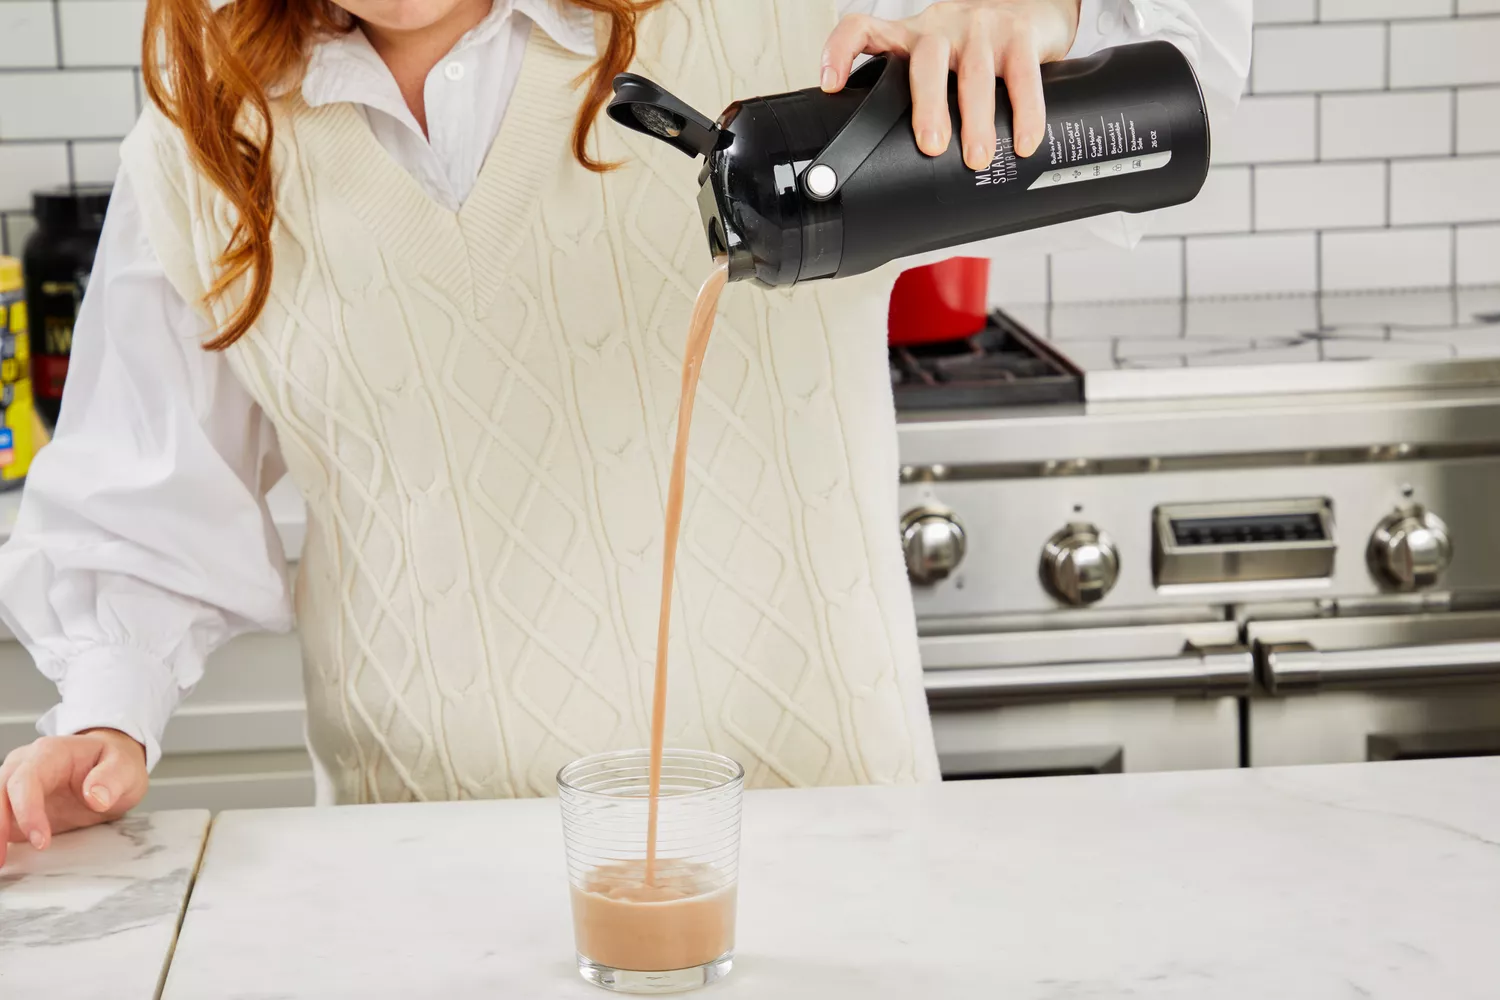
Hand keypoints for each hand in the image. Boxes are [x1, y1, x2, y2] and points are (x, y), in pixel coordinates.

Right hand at [0, 729, 147, 866]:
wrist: (109, 766)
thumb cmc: (114, 764)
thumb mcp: (125, 768)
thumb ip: (112, 779)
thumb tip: (95, 797)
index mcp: (50, 753)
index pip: (26, 780)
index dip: (27, 811)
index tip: (41, 841)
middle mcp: (25, 765)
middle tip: (2, 861)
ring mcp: (15, 785)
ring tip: (0, 864)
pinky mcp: (13, 805)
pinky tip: (2, 857)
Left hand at [821, 0, 1082, 168]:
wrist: (1030, 12)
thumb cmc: (972, 50)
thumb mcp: (935, 64)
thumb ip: (913, 97)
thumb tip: (887, 166)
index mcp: (910, 36)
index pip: (864, 29)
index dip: (841, 51)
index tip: (831, 85)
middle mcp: (941, 28)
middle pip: (927, 61)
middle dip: (929, 106)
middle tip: (932, 146)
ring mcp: (981, 29)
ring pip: (975, 72)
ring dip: (977, 119)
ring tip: (977, 158)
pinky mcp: (1020, 35)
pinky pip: (1022, 75)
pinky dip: (1025, 112)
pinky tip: (1024, 141)